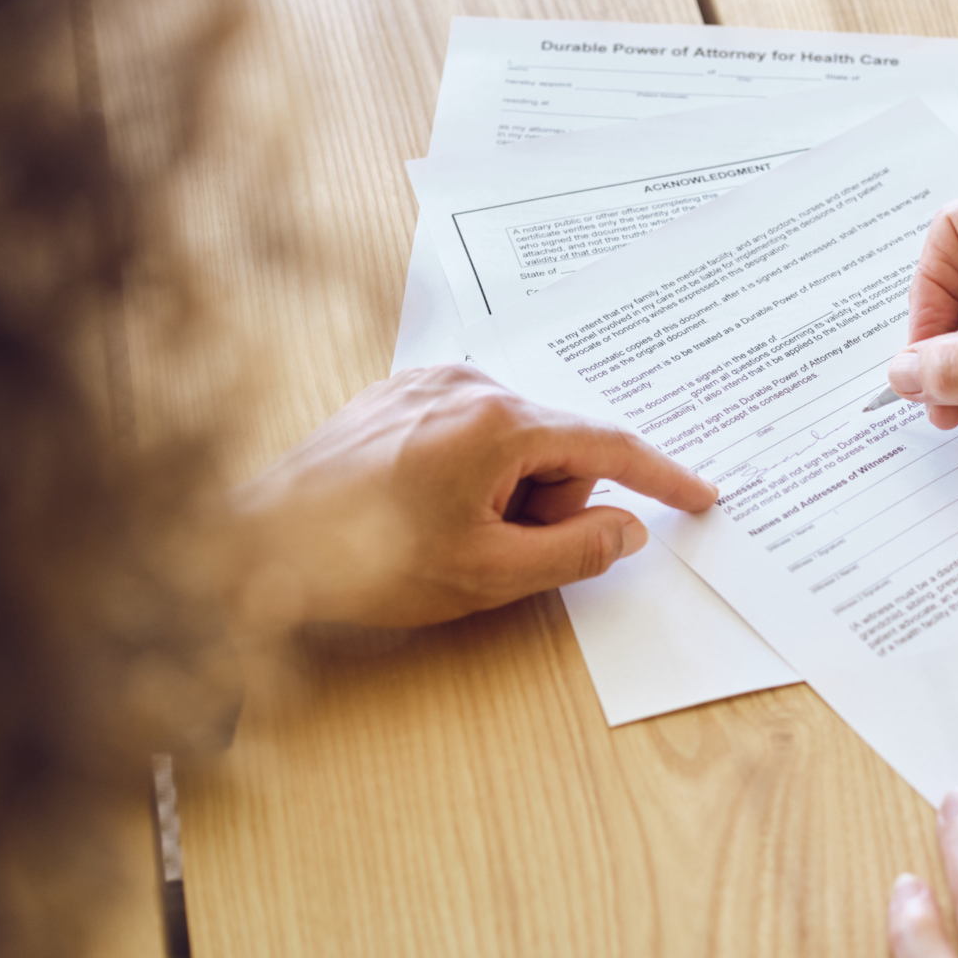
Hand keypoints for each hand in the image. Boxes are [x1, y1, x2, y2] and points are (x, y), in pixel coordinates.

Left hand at [230, 364, 716, 630]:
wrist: (257, 545)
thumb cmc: (365, 562)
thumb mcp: (488, 575)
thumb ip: (575, 551)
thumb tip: (627, 528)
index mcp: (500, 422)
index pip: (608, 445)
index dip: (661, 477)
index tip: (700, 497)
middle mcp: (469, 383)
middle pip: (558, 445)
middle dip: (550, 502)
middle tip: (498, 551)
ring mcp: (429, 382)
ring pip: (515, 440)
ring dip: (507, 491)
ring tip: (447, 533)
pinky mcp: (399, 393)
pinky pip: (471, 430)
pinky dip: (473, 473)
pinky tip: (426, 510)